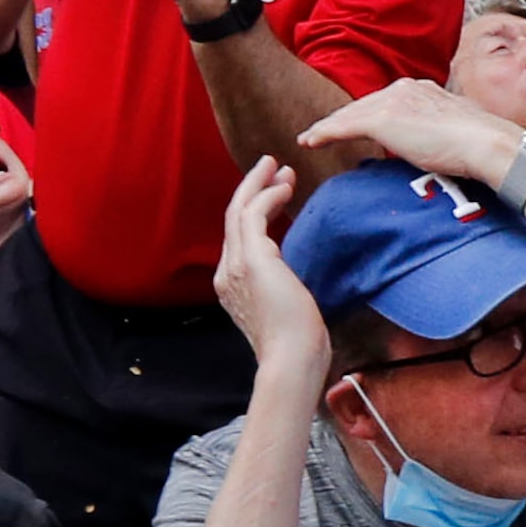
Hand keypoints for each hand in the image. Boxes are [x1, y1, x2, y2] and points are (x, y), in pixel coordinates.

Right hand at [212, 158, 328, 374]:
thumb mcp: (288, 308)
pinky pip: (253, 216)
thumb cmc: (298, 343)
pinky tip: (284, 188)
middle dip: (253, 189)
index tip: (278, 192)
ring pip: (239, 211)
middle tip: (273, 167)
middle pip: (233, 219)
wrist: (292, 359)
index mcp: (234, 286)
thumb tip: (295, 281)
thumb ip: (284, 290)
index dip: (256, 210)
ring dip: (258, 185)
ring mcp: (235, 267)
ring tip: (278, 167)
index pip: (240, 238)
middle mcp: (227, 274)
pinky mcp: (251, 261)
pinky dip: (267, 196)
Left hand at [297, 80, 525, 188]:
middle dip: (341, 119)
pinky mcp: (382, 119)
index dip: (364, 115)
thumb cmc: (480, 143)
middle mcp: (404, 88)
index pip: (383, 102)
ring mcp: (392, 102)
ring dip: (328, 127)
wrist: (486, 143)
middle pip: (362, 105)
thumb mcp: (454, 128)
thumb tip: (436, 142)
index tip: (353, 125)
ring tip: (311, 138)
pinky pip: (342, 127)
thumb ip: (437, 129)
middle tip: (322, 133)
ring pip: (349, 115)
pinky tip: (309, 141)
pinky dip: (323, 134)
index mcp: (421, 88)